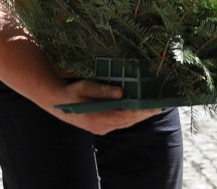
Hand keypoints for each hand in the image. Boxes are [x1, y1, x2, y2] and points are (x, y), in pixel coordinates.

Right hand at [41, 79, 162, 135]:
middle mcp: (101, 127)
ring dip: (139, 116)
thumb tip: (122, 92)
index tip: (154, 107)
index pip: (124, 116)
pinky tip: (138, 110)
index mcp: (97, 118)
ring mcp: (101, 129)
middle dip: (144, 114)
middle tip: (159, 106)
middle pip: (128, 121)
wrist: (57, 102)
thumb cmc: (71, 93)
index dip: (141, 112)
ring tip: (153, 108)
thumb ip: (103, 91)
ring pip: (125, 123)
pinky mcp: (101, 127)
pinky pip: (120, 122)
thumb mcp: (85, 87)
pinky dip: (130, 116)